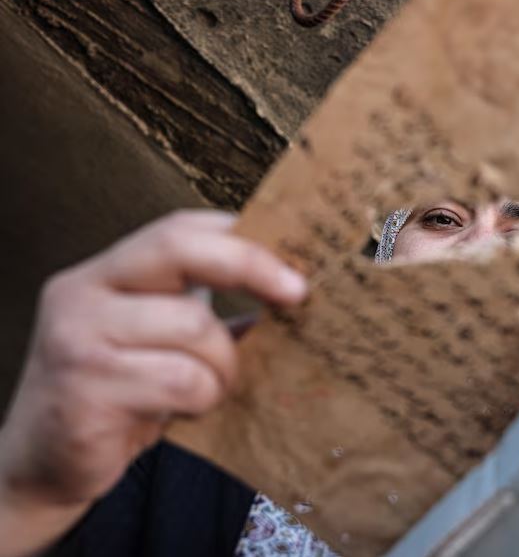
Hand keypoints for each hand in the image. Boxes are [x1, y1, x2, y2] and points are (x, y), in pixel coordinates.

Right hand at [0, 210, 306, 555]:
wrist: (47, 462)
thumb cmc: (121, 396)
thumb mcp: (161, 342)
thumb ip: (208, 313)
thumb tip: (289, 296)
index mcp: (106, 273)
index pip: (178, 229)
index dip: (242, 237)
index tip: (295, 261)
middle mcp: (83, 292)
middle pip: (179, 249)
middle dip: (250, 265)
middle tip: (297, 294)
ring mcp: (78, 336)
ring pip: (195, 324)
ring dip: (225, 364)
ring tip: (213, 387)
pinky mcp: (85, 388)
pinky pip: (182, 380)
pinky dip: (204, 397)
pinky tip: (186, 410)